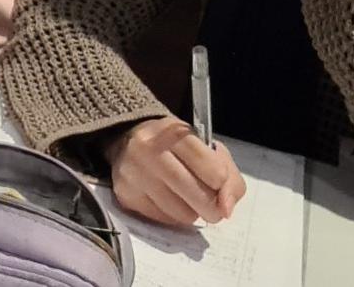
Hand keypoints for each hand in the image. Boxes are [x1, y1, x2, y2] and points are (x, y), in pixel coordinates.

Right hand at [105, 116, 246, 227]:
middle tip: (212, 205)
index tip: (219, 183)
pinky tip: (169, 200)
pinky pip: (163, 219)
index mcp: (174, 133)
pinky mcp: (125, 195)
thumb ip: (228, 176)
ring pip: (181, 212)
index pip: (212, 168)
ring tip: (186, 198)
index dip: (222, 182)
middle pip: (196, 193)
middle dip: (212, 207)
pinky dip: (173, 216)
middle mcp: (150, 151)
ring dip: (191, 212)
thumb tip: (227, 209)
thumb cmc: (174, 146)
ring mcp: (135, 174)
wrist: (127, 139)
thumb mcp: (204, 147)